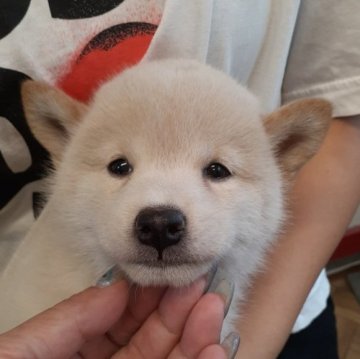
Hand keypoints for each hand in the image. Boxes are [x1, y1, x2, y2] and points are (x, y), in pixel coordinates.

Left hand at [0, 278, 238, 357]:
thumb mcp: (30, 349)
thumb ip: (74, 317)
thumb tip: (118, 285)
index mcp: (83, 351)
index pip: (123, 318)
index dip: (149, 294)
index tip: (171, 274)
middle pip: (154, 338)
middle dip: (180, 310)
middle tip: (200, 283)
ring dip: (197, 337)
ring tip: (212, 310)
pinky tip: (214, 351)